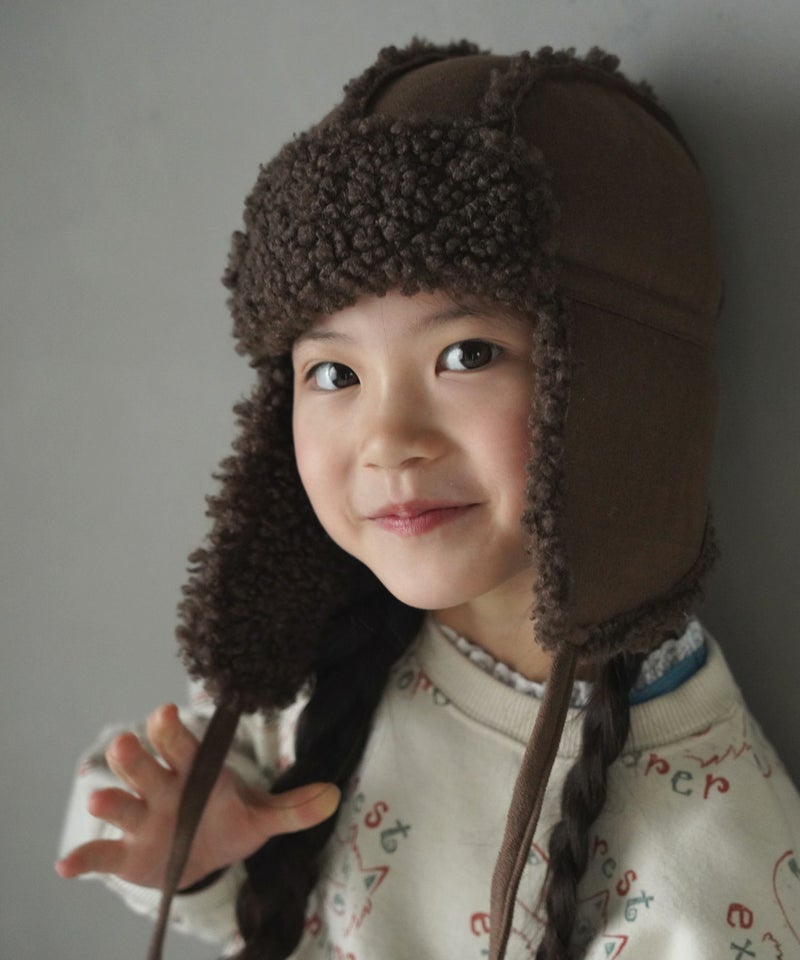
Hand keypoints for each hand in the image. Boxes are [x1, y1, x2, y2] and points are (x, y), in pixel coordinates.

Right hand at [55, 703, 339, 889]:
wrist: (202, 857)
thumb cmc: (227, 823)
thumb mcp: (261, 817)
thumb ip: (294, 808)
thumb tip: (335, 796)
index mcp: (196, 773)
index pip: (184, 746)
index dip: (174, 730)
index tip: (168, 712)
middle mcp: (162, 789)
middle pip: (146, 766)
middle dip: (138, 756)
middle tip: (130, 742)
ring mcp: (141, 819)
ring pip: (121, 802)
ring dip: (110, 799)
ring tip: (100, 799)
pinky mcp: (124, 853)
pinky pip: (101, 854)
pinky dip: (83, 858)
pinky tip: (67, 865)